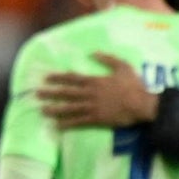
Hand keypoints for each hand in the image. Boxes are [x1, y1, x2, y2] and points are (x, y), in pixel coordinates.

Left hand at [37, 53, 156, 128]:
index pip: (72, 78)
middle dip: (50, 93)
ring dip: (54, 109)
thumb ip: (107, 58)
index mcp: (95, 81)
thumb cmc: (134, 85)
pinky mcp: (97, 119)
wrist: (142, 104)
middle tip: (36, 94)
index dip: (57, 78)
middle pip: (66, 93)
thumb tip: (93, 52)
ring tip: (42, 110)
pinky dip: (67, 123)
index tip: (46, 78)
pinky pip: (79, 122)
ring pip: (69, 108)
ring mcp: (92, 107)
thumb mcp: (123, 66)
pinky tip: (57, 126)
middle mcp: (90, 93)